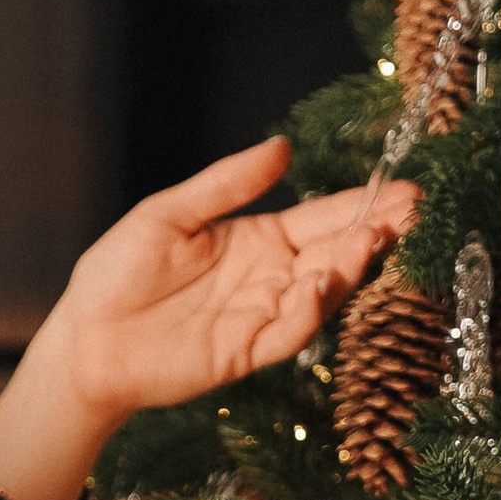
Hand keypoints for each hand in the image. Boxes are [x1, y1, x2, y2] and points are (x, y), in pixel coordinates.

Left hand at [0, 140, 417, 499]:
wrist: (84, 339)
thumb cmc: (116, 274)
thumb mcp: (169, 214)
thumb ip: (226, 184)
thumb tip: (283, 147)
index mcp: (257, 239)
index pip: (322, 217)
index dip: (364, 203)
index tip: (406, 187)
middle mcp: (270, 277)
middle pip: (335, 251)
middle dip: (377, 230)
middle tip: (416, 209)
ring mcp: (262, 315)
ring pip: (322, 291)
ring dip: (351, 266)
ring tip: (376, 237)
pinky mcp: (247, 352)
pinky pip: (289, 331)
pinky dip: (309, 310)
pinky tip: (322, 281)